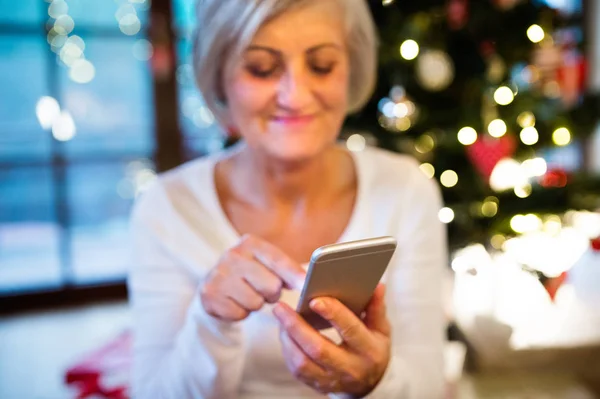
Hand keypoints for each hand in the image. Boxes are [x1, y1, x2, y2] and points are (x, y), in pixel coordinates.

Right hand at [200, 234, 304, 321]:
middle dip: (272, 293)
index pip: (278, 261)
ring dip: (256, 304)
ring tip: (248, 294)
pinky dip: (241, 312)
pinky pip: (240, 313)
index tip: (306, 285)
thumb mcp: (267, 263)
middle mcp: (232, 255)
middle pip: (271, 286)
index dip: (294, 275)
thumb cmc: (250, 273)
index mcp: (250, 243)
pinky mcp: (210, 295)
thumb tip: (306, 282)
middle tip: (262, 289)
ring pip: (256, 302)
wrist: (215, 284)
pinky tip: (235, 302)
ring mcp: (219, 275)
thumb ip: (287, 269)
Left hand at [273, 284, 390, 395]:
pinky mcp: (318, 385)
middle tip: (281, 307)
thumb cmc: (372, 349)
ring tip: (280, 318)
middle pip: (319, 349)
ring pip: (303, 363)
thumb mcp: (381, 329)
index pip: (350, 330)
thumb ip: (376, 308)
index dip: (333, 314)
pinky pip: (297, 370)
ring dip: (287, 339)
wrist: (369, 384)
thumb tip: (377, 286)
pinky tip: (284, 333)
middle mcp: (350, 368)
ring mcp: (332, 380)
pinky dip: (287, 350)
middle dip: (297, 326)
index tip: (315, 299)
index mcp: (369, 350)